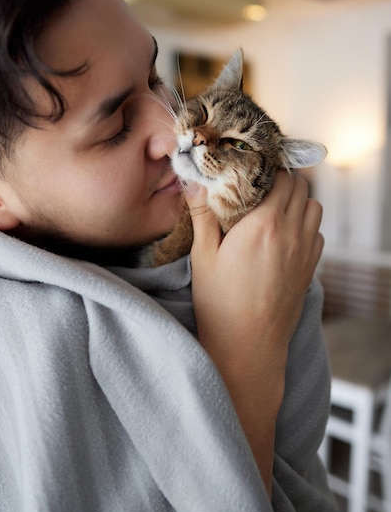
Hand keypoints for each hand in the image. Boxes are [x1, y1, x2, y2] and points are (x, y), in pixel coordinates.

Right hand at [183, 171, 323, 491]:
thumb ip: (203, 214)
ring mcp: (306, 252)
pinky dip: (305, 222)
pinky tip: (283, 232)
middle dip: (282, 177)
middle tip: (259, 181)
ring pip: (314, 207)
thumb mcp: (203, 257)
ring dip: (297, 199)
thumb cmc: (221, 306)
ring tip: (272, 205)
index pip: (280, 176)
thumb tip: (194, 182)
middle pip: (301, 187)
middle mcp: (291, 233)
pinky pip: (316, 232)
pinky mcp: (310, 269)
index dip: (268, 164)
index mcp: (263, 225)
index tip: (252, 162)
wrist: (248, 349)